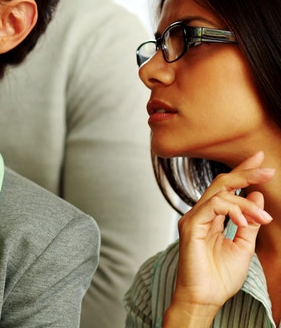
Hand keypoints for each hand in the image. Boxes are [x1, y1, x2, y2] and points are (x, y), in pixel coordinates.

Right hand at [163, 151, 273, 325]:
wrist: (206, 298)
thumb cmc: (220, 278)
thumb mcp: (244, 247)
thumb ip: (248, 222)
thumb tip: (256, 196)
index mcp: (212, 219)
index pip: (227, 189)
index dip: (243, 174)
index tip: (261, 161)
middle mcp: (201, 214)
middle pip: (221, 183)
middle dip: (245, 173)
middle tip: (267, 169)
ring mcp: (194, 218)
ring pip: (220, 194)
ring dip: (246, 203)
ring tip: (263, 218)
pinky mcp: (190, 225)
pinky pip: (213, 206)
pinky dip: (232, 210)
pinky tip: (243, 221)